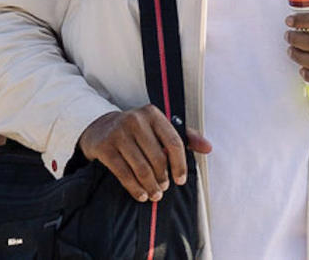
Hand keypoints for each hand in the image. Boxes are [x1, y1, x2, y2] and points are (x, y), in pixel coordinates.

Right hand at [78, 105, 212, 202]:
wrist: (100, 127)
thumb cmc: (136, 131)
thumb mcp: (159, 127)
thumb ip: (184, 136)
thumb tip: (208, 148)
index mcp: (152, 114)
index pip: (173, 142)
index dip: (180, 164)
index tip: (180, 180)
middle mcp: (135, 120)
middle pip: (157, 158)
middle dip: (163, 178)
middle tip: (164, 189)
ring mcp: (118, 133)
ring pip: (141, 168)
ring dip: (150, 186)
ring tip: (154, 194)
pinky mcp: (104, 147)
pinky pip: (123, 173)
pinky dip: (134, 188)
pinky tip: (140, 195)